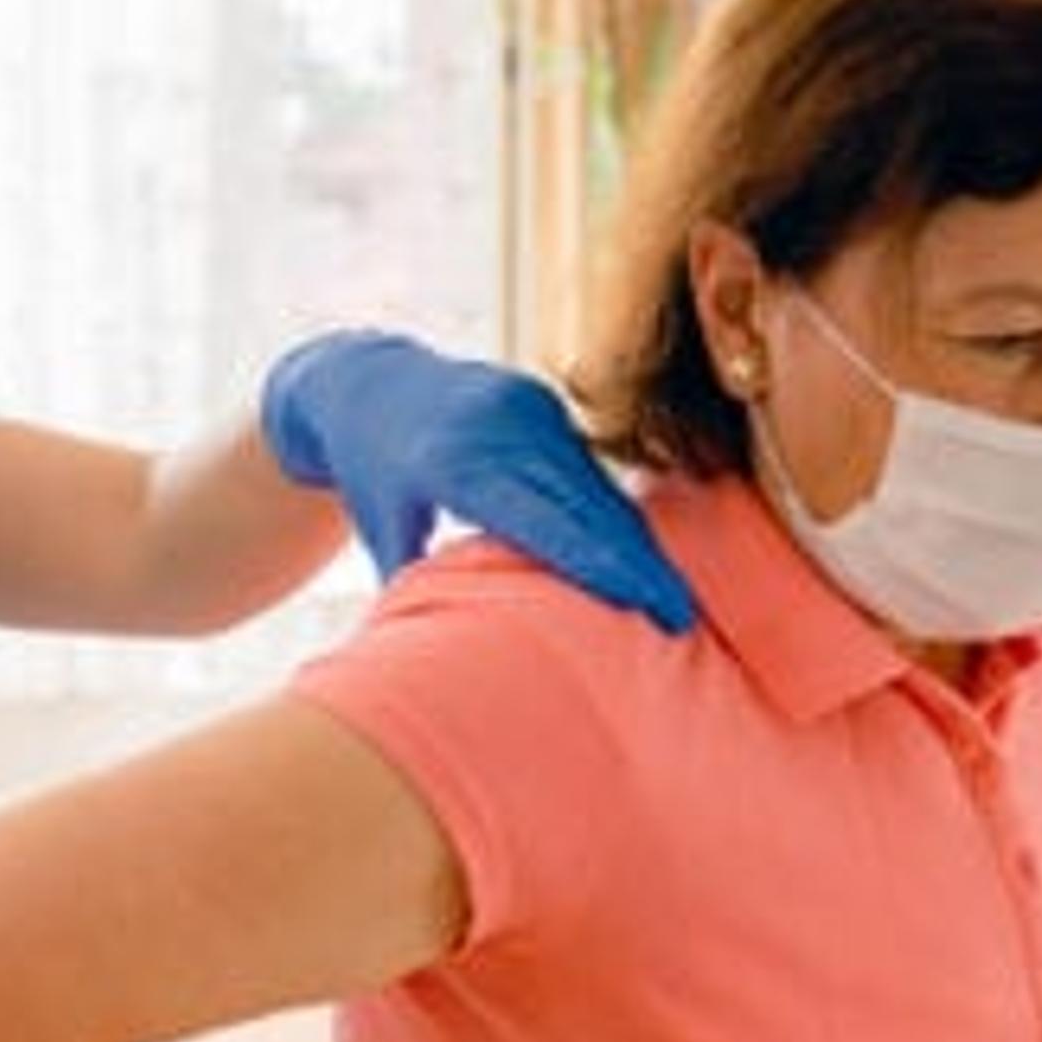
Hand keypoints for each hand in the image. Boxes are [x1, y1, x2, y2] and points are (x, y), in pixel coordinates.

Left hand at [261, 330, 694, 633]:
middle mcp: (502, 429)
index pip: (544, 522)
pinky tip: (642, 555)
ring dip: (635, 542)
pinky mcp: (542, 404)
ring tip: (671, 596)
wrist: (362, 379)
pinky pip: (586, 466)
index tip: (645, 604)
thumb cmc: (368, 470)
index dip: (600, 564)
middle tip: (679, 619)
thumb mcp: (382, 529)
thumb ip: (417, 586)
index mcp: (456, 463)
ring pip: (594, 487)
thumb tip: (441, 662)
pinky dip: (612, 512)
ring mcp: (527, 409)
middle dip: (636, 564)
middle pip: (585, 506)